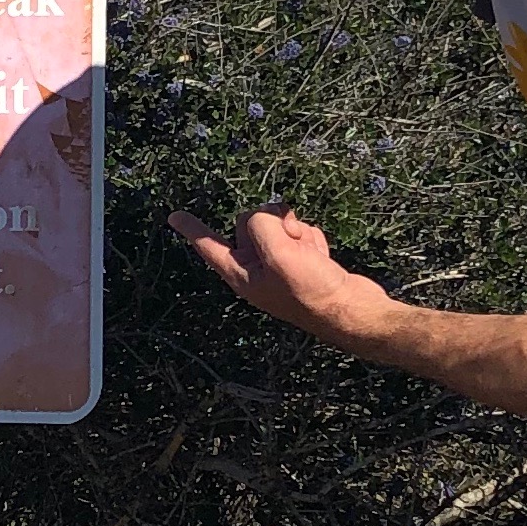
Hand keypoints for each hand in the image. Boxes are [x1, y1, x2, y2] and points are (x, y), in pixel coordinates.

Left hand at [168, 202, 393, 343]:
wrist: (352, 311)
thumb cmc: (311, 291)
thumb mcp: (279, 254)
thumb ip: (262, 227)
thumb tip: (268, 214)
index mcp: (242, 274)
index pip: (210, 246)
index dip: (192, 229)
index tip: (174, 216)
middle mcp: (257, 270)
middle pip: (249, 224)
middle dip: (271, 222)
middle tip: (289, 240)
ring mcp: (281, 266)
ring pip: (278, 225)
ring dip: (296, 231)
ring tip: (310, 255)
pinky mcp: (303, 263)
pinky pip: (302, 234)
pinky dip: (312, 239)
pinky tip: (321, 259)